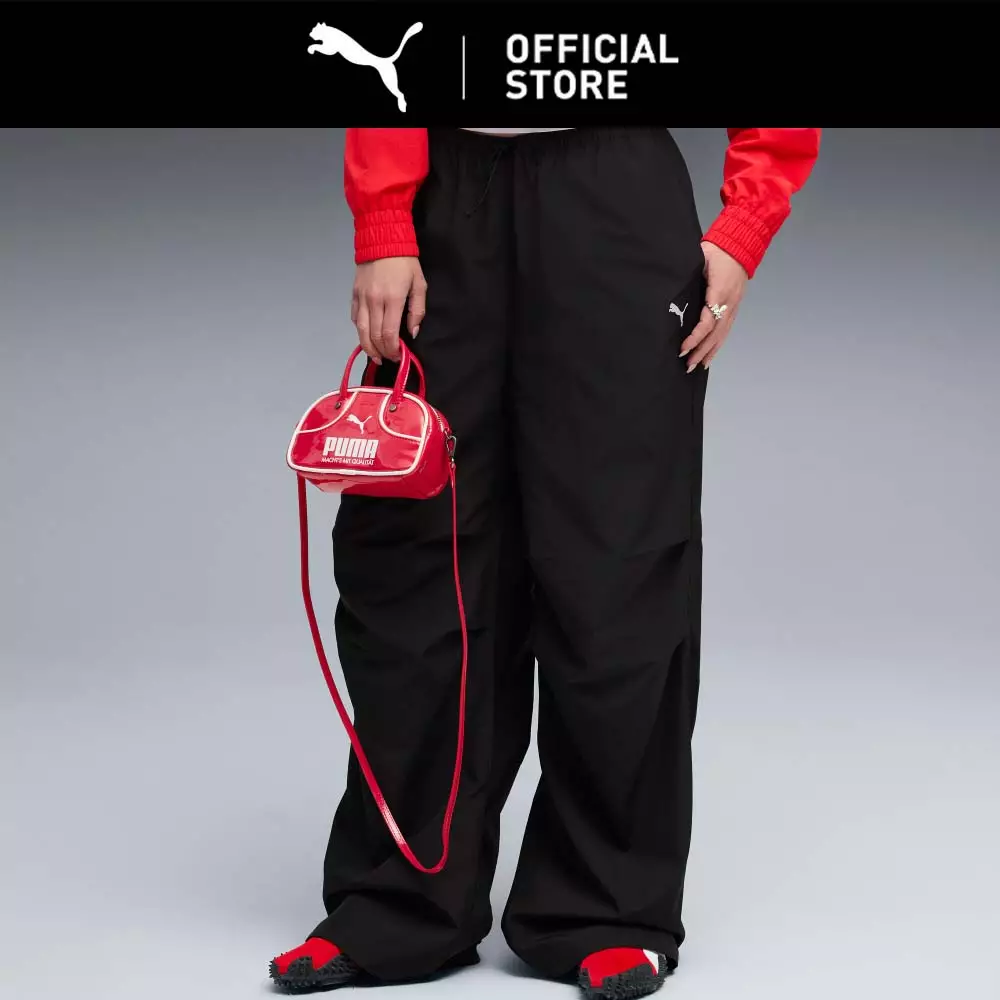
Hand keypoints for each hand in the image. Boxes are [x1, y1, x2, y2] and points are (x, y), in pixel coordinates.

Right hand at [351, 256, 426, 363]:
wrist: (382, 240)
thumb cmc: (405, 263)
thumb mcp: (419, 285)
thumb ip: (417, 311)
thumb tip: (412, 332)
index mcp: (392, 299)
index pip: (389, 334)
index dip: (392, 349)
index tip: (398, 356)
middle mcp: (374, 301)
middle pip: (373, 336)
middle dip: (381, 351)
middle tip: (388, 358)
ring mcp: (361, 298)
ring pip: (360, 330)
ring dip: (368, 347)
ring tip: (375, 356)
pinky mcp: (354, 294)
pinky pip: (354, 318)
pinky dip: (360, 331)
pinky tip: (366, 337)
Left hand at [680, 242, 747, 370]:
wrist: (740, 246)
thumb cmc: (718, 251)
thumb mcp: (700, 259)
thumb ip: (688, 273)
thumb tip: (670, 283)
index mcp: (719, 293)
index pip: (707, 322)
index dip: (695, 337)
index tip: (683, 348)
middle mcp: (727, 304)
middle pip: (714, 334)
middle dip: (700, 351)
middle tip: (687, 365)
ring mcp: (732, 307)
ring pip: (721, 336)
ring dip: (708, 352)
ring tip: (696, 366)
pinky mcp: (733, 309)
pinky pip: (725, 331)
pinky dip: (717, 346)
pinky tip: (710, 357)